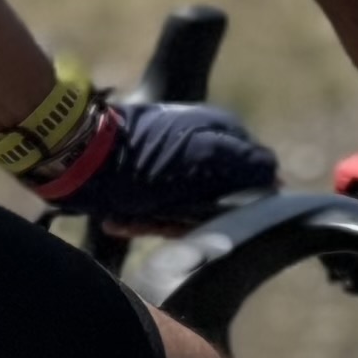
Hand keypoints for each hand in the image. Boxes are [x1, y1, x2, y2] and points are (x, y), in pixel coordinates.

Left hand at [32, 93, 280, 231]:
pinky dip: (139, 220)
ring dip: (161, 222)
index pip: (251, 178)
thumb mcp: (204, 153)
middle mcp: (199, 151)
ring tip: (136, 216)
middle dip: (192, 217)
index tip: (213, 214)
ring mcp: (171, 168)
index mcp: (219, 135)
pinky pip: (156, 215)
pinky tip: (121, 218)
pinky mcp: (146, 184)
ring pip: (185, 215)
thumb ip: (247, 160)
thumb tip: (276, 176)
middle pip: (216, 203)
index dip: (236, 203)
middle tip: (166, 218)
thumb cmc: (145, 158)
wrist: (81, 159)